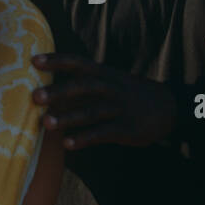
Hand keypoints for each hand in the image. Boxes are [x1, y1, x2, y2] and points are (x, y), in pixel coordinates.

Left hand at [31, 53, 177, 149]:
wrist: (170, 107)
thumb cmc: (130, 94)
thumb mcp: (112, 80)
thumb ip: (86, 82)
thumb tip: (51, 87)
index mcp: (106, 74)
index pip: (79, 62)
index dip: (57, 60)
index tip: (34, 60)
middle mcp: (112, 88)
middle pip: (83, 86)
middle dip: (59, 91)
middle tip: (35, 96)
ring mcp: (120, 109)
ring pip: (92, 111)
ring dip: (68, 117)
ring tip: (46, 124)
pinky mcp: (127, 129)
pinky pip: (103, 133)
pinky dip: (85, 138)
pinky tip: (67, 144)